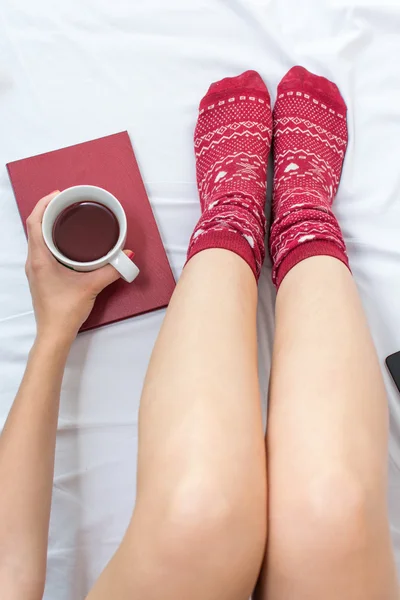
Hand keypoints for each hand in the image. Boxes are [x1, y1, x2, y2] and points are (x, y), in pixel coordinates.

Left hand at [25, 192, 132, 343]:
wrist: (54, 334)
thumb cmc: (65, 311)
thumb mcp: (92, 286)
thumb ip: (111, 269)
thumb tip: (127, 255)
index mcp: (40, 258)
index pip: (34, 222)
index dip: (44, 204)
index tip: (58, 194)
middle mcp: (33, 261)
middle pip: (34, 227)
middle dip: (48, 211)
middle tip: (66, 202)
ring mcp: (35, 269)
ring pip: (37, 238)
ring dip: (49, 225)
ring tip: (67, 217)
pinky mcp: (40, 276)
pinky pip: (41, 249)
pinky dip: (51, 239)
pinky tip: (66, 241)